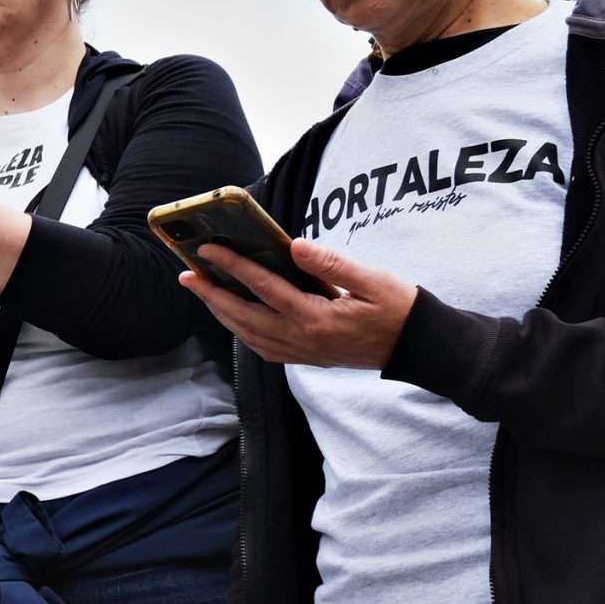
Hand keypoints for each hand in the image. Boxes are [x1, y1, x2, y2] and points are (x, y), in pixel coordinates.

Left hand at [181, 240, 416, 369]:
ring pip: (248, 335)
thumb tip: (294, 246)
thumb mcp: (374, 280)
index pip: (264, 288)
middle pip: (244, 317)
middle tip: (186, 274)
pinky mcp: (307, 357)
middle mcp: (304, 340)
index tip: (208, 249)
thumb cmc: (400, 309)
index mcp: (318, 319)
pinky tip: (233, 315)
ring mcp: (303, 353)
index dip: (233, 267)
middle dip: (211, 294)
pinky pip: (263, 347)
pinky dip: (241, 330)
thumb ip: (333, 264)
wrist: (419, 349)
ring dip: (221, 313)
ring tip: (202, 291)